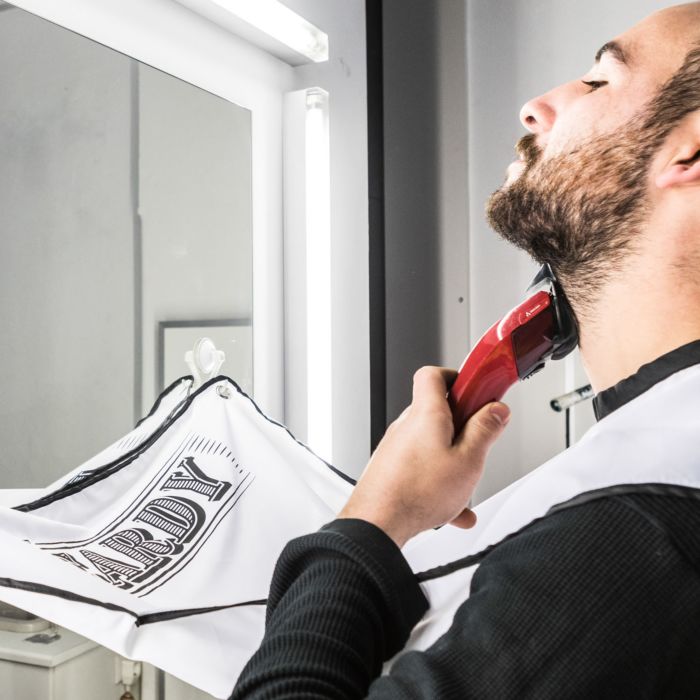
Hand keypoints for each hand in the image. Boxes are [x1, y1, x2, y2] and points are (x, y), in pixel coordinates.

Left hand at [338, 366, 509, 547]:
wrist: (377, 523)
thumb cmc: (416, 493)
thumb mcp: (468, 461)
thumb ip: (485, 431)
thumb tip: (496, 410)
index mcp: (426, 414)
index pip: (434, 375)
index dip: (457, 376)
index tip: (479, 390)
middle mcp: (407, 426)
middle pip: (437, 411)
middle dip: (462, 425)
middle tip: (480, 439)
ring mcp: (396, 448)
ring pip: (431, 444)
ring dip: (452, 458)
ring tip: (466, 479)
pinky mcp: (391, 469)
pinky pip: (421, 468)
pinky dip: (438, 482)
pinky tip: (455, 509)